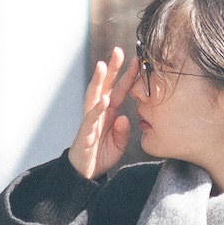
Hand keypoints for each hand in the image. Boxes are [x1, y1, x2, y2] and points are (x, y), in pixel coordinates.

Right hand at [67, 47, 135, 179]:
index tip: (138, 60)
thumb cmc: (101, 155)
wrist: (85, 173)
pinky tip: (103, 100)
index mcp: (109, 111)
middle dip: (112, 68)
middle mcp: (99, 111)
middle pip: (105, 85)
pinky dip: (97, 109)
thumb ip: (123, 131)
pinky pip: (91, 118)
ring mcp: (91, 119)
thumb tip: (124, 118)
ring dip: (99, 80)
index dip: (129, 75)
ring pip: (94, 95)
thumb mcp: (119, 143)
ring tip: (103, 65)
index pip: (120, 89)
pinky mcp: (85, 132)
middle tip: (118, 51)